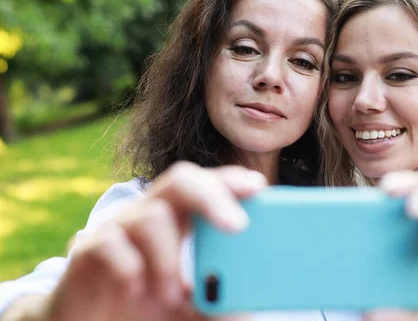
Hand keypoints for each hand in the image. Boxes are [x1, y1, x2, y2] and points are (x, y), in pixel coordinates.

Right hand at [43, 162, 262, 320]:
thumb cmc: (149, 309)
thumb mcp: (193, 308)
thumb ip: (218, 303)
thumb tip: (251, 309)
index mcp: (180, 218)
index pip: (208, 184)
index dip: (231, 180)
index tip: (258, 187)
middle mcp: (150, 212)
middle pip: (181, 180)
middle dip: (213, 197)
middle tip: (237, 227)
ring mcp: (119, 226)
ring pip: (151, 215)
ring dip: (170, 258)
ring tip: (176, 296)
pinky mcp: (88, 249)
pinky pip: (110, 242)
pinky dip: (130, 265)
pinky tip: (136, 290)